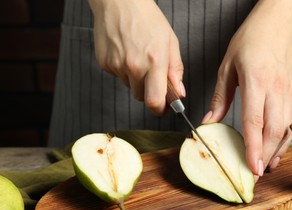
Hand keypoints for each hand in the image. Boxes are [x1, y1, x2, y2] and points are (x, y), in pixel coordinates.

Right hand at [88, 0, 184, 114]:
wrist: (119, 2)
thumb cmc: (147, 18)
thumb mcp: (170, 42)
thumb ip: (175, 70)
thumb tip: (179, 92)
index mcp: (154, 61)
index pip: (154, 101)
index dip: (160, 109)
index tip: (164, 108)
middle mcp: (134, 66)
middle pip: (142, 97)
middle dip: (149, 91)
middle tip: (152, 75)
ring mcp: (117, 66)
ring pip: (130, 87)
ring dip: (136, 80)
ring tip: (138, 56)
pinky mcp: (105, 64)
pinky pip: (118, 77)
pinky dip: (123, 70)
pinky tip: (126, 53)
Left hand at [202, 0, 291, 178]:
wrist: (277, 28)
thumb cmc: (249, 44)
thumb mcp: (227, 69)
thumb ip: (219, 99)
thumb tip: (209, 122)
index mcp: (256, 81)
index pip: (255, 121)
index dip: (254, 148)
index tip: (252, 167)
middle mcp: (276, 89)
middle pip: (274, 131)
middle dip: (266, 156)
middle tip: (255, 174)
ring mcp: (290, 93)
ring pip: (286, 130)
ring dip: (276, 151)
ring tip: (265, 167)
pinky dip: (285, 139)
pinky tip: (276, 149)